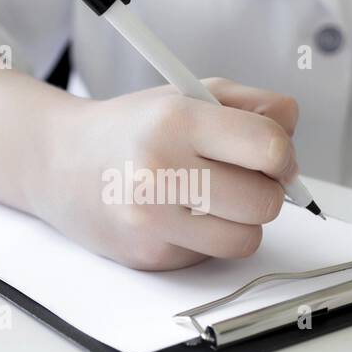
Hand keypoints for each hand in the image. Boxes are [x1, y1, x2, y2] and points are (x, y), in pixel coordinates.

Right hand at [29, 77, 300, 269]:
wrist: (59, 163)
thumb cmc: (131, 129)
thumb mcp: (187, 94)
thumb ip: (252, 104)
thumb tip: (292, 137)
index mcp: (176, 121)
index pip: (270, 148)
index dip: (283, 156)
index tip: (273, 157)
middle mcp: (160, 171)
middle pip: (265, 202)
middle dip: (264, 191)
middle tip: (240, 178)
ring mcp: (152, 220)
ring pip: (246, 239)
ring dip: (240, 221)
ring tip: (212, 198)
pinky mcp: (149, 255)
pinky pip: (213, 256)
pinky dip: (207, 238)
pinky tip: (178, 215)